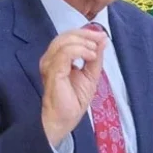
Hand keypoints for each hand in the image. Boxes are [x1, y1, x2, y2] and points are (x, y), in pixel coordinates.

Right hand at [40, 29, 107, 145]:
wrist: (64, 119)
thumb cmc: (73, 100)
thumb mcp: (90, 75)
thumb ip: (95, 57)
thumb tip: (103, 39)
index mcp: (58, 58)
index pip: (69, 37)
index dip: (86, 33)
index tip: (102, 36)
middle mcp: (51, 58)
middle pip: (66, 35)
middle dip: (86, 34)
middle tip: (101, 39)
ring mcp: (50, 64)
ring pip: (65, 41)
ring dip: (84, 42)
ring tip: (95, 52)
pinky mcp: (53, 70)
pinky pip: (66, 53)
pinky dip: (81, 50)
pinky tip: (91, 56)